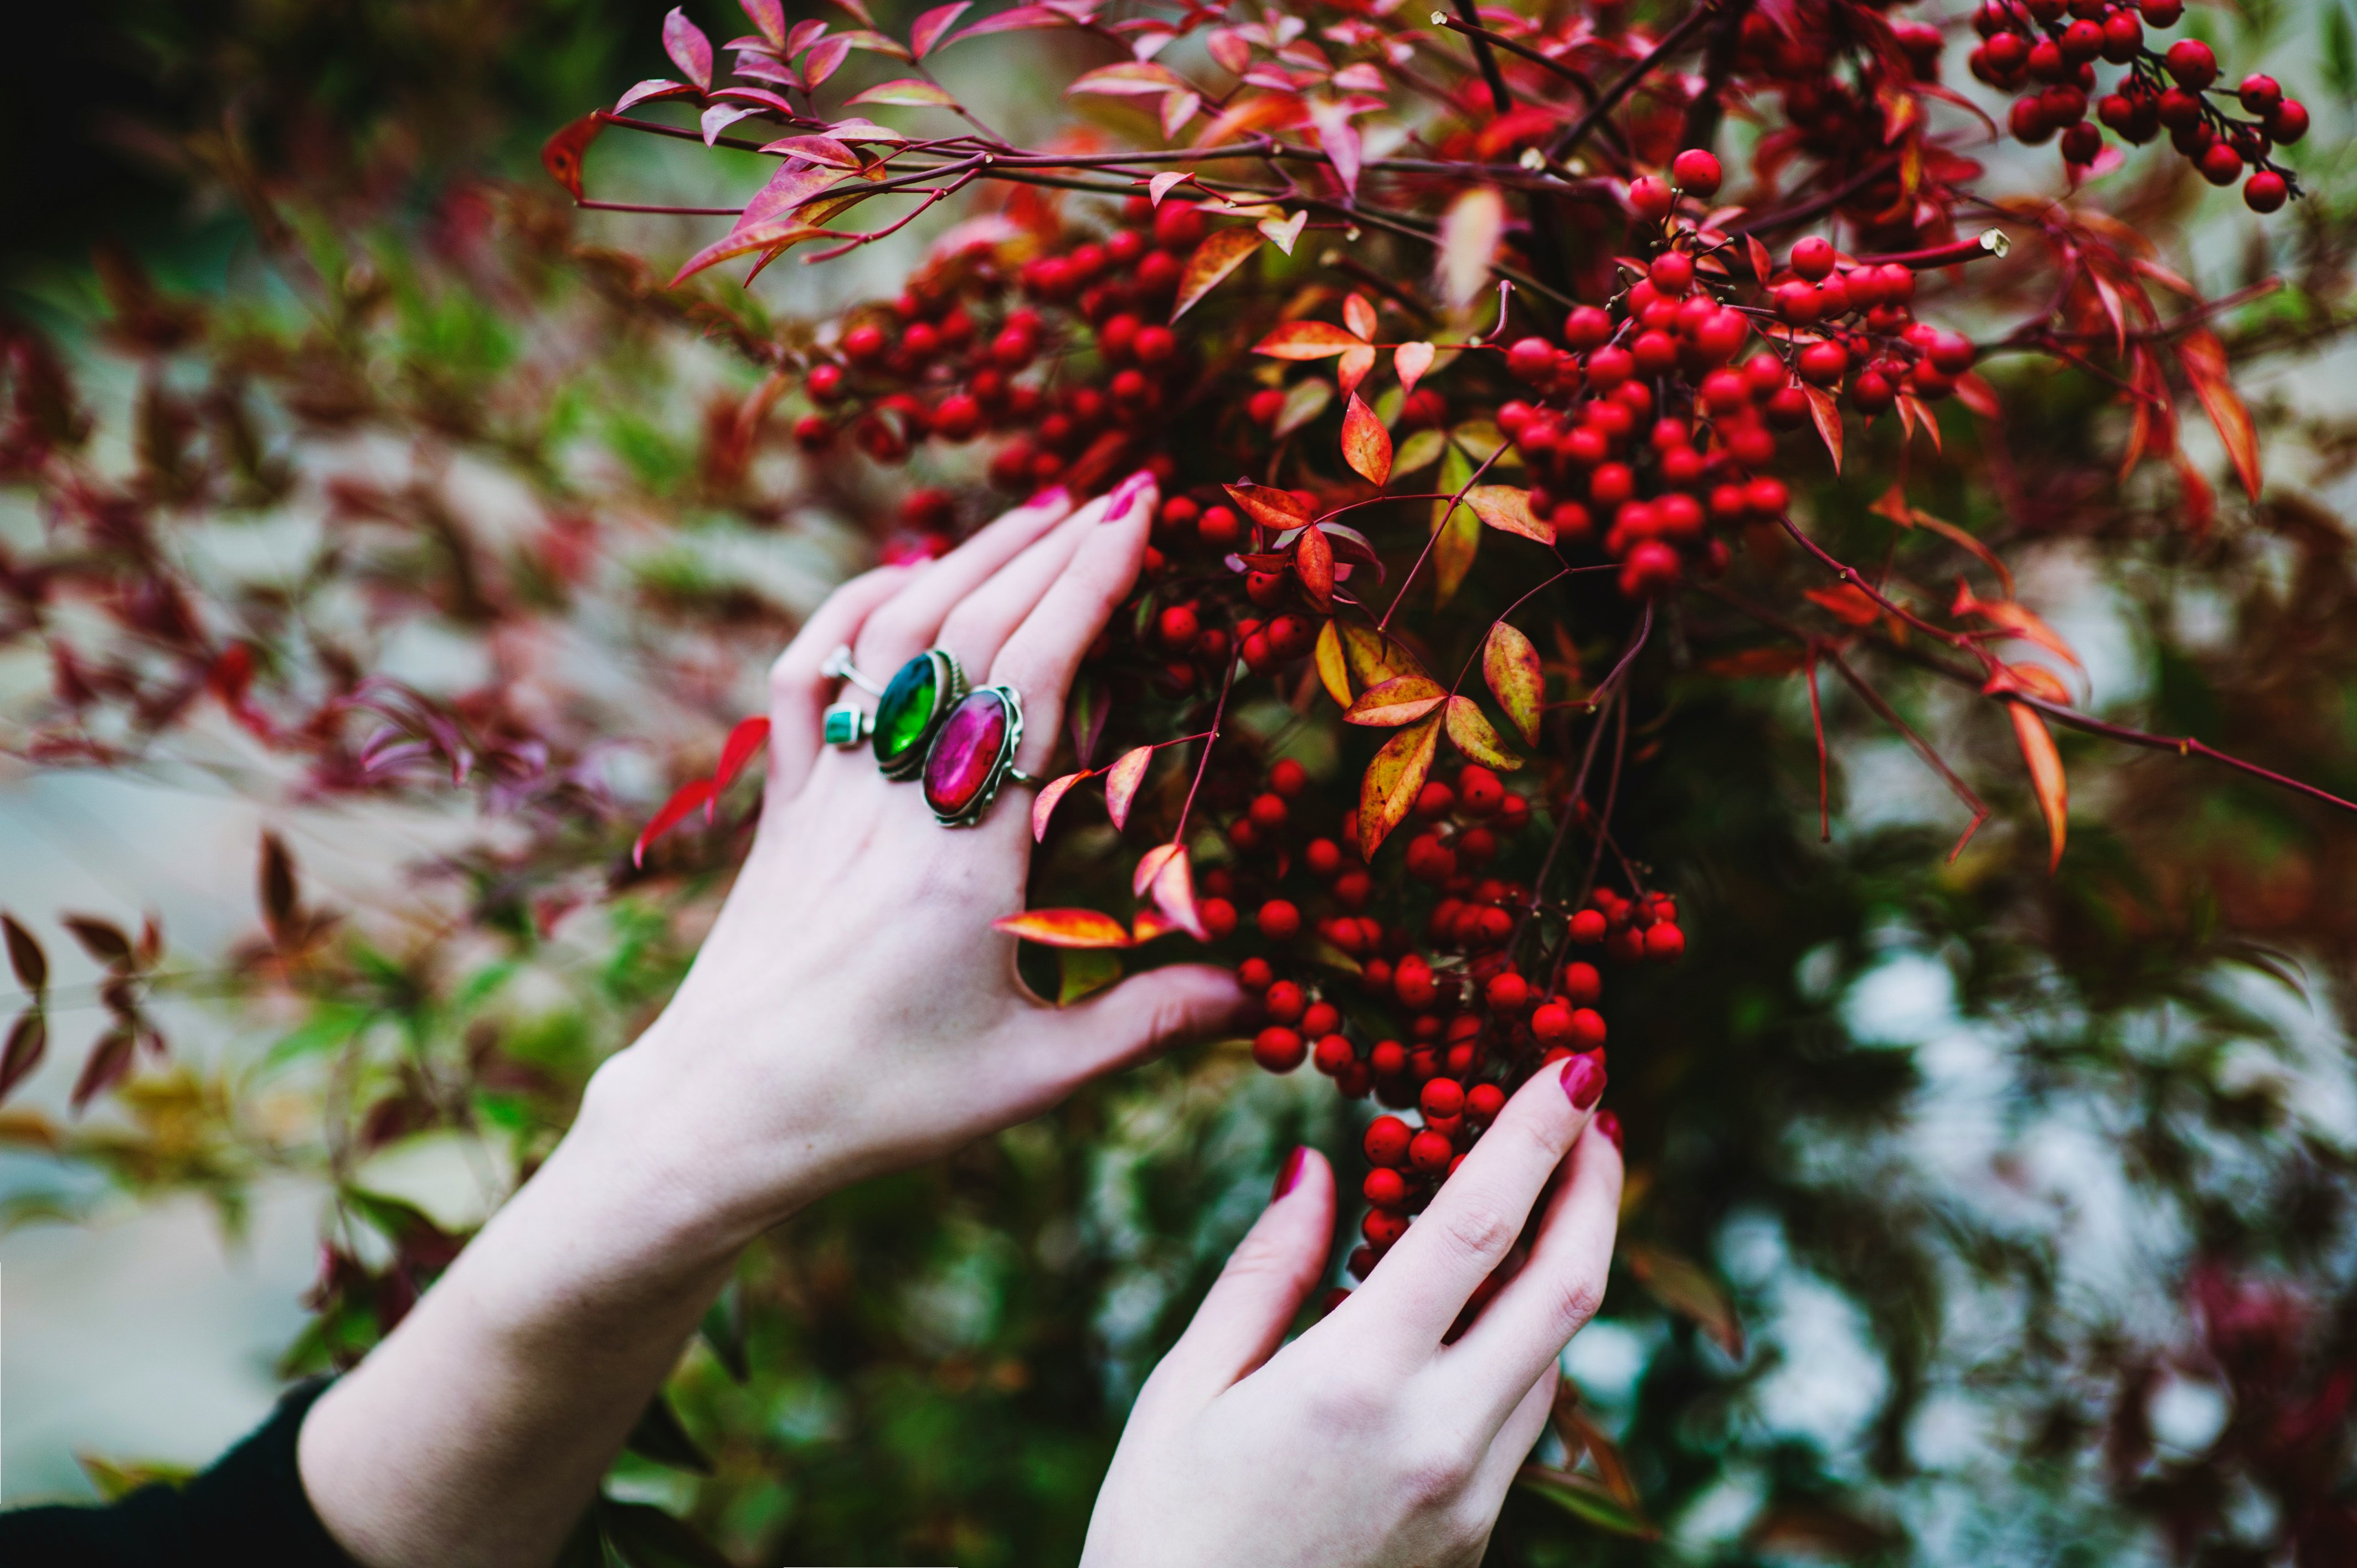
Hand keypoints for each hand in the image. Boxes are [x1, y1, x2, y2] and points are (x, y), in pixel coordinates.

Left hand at [582, 470, 1243, 1253]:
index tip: (1143, 514)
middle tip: (1120, 491)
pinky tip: (903, 581)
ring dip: (964, 558)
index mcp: (963, 857)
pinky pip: (804, 677)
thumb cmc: (880, 1102)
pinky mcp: (782, 806)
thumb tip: (1254, 995)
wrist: (720, 1115)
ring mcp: (825, 792)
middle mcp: (891, 801)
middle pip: (971, 630)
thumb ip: (1146, 1023)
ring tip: (1037, 513)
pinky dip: (851, 610)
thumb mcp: (1030, 1077)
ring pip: (889, 634)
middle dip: (1050, 547)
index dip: (1089, 582)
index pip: (1033, 677)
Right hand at [1081, 1054, 1621, 1567]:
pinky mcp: (1475, 1539)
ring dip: (1565, 1260)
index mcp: (1358, 1383)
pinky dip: (1521, 1338)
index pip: (1480, 1226)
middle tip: (1593, 1113)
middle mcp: (1440, 1437)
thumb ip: (1265, 1272)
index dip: (1537, 1133)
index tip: (1574, 1064)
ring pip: (1554, 1352)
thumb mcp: (1188, 1393)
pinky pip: (1521, 1415)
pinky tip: (1481, 1306)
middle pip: (1568, 1285)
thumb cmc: (1161, 1538)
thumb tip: (1319, 1164)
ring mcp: (1470, 1497)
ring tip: (1540, 1193)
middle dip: (1596, 1184)